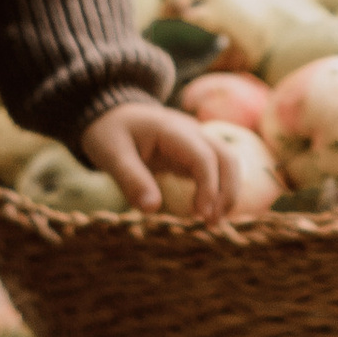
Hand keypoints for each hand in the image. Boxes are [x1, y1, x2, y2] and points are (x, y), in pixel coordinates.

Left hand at [85, 97, 225, 221]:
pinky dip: (218, 190)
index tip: (200, 215)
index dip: (208, 186)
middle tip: (212, 223)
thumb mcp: (111, 154)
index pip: (204, 156)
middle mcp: (191, 131)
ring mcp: (195, 141)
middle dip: (226, 191)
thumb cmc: (110, 132)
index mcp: (171, 129)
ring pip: (227, 163)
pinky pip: (216, 169)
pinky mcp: (193, 153)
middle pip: (227, 157)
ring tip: (212, 222)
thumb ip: (131, 179)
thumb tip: (152, 209)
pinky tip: (207, 212)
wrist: (111, 113)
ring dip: (226, 192)